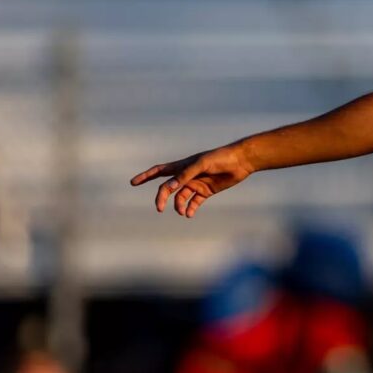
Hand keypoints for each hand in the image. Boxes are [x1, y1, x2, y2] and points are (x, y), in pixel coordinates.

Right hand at [129, 145, 252, 217]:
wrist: (240, 162)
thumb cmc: (220, 158)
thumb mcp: (201, 164)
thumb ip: (185, 175)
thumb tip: (170, 186)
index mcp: (182, 166)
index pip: (159, 171)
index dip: (145, 176)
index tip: (132, 183)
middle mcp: (186, 176)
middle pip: (168, 188)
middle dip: (161, 198)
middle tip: (159, 208)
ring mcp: (196, 184)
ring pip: (181, 198)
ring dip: (178, 206)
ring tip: (182, 212)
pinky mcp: (206, 192)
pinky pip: (194, 203)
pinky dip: (190, 209)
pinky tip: (190, 214)